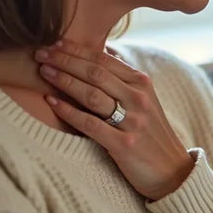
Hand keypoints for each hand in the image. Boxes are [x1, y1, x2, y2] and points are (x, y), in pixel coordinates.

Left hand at [35, 41, 194, 200]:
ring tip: (44, 71)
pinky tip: (52, 102)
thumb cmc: (151, 133)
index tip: (55, 43)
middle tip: (41, 52)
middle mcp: (139, 98)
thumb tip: (102, 54)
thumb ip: (124, 80)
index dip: (77, 50)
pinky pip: (90, 124)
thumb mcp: (145, 101)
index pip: (104, 60)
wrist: (172, 170)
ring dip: (64, 80)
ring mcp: (132, 121)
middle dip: (65, 60)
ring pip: (92, 94)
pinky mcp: (124, 143)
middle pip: (95, 73)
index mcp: (143, 84)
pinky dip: (69, 111)